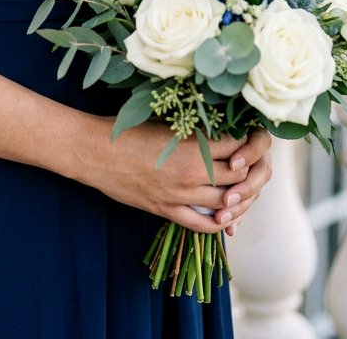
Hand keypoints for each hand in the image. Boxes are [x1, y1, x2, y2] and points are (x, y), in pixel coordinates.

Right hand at [76, 118, 270, 233]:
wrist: (95, 151)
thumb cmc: (128, 128)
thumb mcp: (166, 121)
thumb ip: (196, 127)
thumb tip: (223, 125)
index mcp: (192, 145)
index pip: (239, 146)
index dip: (249, 142)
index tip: (248, 137)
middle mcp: (191, 173)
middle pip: (239, 177)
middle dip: (250, 171)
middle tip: (251, 164)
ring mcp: (180, 196)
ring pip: (226, 204)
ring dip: (239, 199)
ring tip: (242, 189)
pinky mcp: (166, 211)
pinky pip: (202, 225)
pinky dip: (219, 222)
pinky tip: (224, 216)